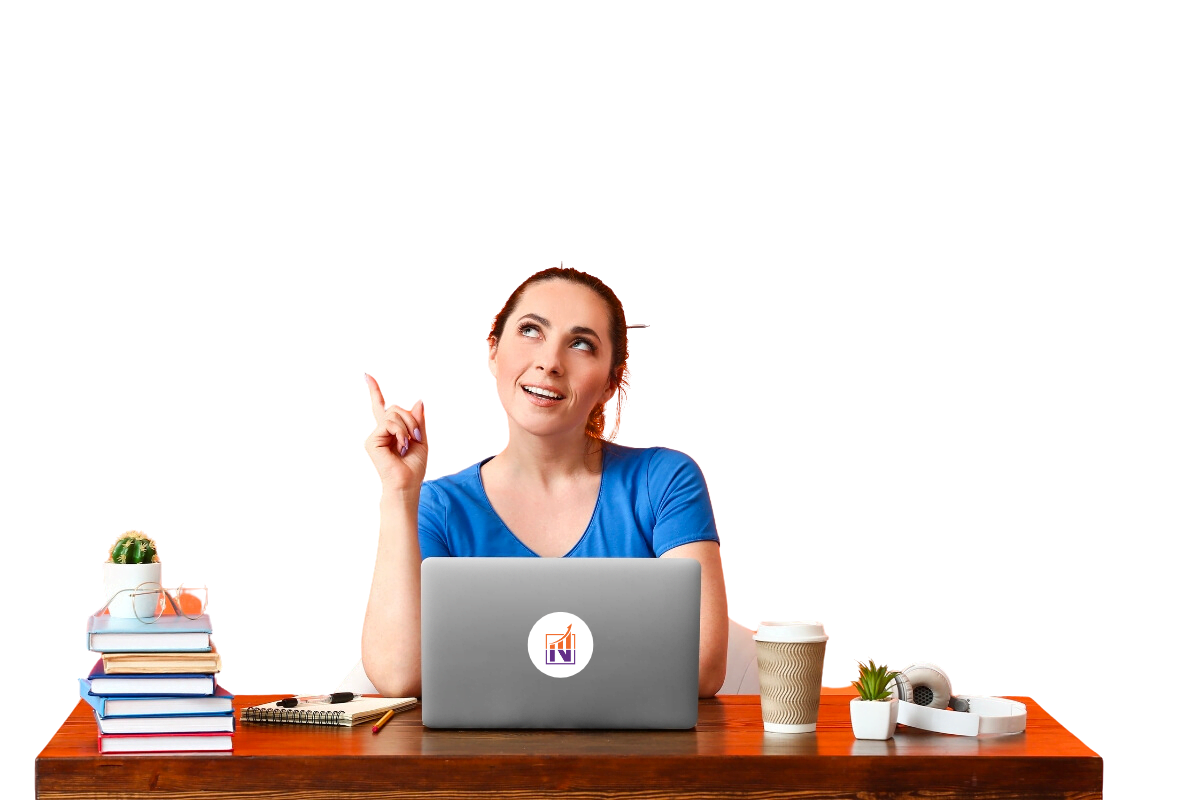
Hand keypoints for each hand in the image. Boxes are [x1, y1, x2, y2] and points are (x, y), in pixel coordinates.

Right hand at [362, 372, 427, 492]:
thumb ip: (417, 421)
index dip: (374, 391)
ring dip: (408, 427)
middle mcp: (380, 431)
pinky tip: (401, 446)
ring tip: (408, 444)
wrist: (406, 483)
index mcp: (390, 430)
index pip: (381, 407)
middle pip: (395, 408)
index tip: (367, 376)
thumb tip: (418, 401)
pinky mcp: (371, 441)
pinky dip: (400, 433)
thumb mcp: (420, 439)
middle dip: (411, 420)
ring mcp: (374, 435)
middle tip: (416, 437)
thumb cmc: (413, 466)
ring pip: (393, 414)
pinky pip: (389, 424)